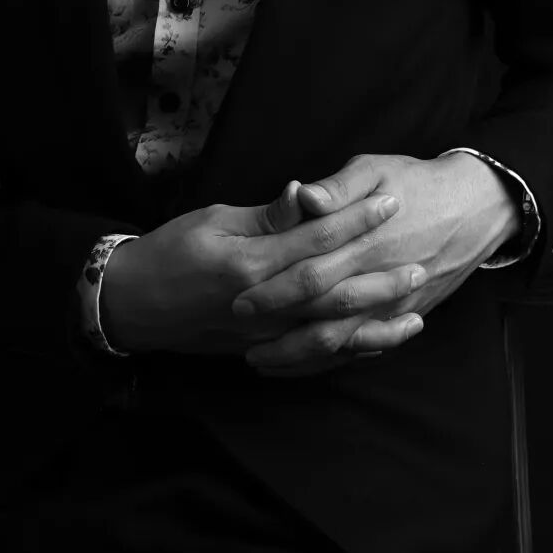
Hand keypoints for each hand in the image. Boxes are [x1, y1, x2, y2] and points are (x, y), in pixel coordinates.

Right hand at [100, 168, 424, 366]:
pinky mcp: (260, 352)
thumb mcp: (214, 219)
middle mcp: (262, 306)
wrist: (132, 305)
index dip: (357, 220)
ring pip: (330, 336)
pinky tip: (376, 345)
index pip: (316, 238)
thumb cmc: (170, 251)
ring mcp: (263, 336)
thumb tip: (305, 193)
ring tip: (414, 315)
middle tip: (420, 263)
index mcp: (251, 264)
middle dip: (380, 279)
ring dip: (375, 327)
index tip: (391, 201)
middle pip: (333, 294)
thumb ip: (265, 215)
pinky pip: (312, 359)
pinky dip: (347, 354)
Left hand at [228, 150, 518, 374]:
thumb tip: (302, 195)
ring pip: (341, 341)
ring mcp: (395, 304)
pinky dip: (334, 360)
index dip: (273, 288)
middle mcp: (379, 280)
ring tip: (261, 361)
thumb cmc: (416, 181)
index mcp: (365, 242)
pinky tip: (306, 365)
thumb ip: (337, 187)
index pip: (310, 272)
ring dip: (300, 355)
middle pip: (321, 313)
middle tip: (237, 334)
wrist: (475, 207)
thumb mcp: (375, 169)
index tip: (237, 298)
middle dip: (277, 328)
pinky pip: (366, 345)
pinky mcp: (406, 314)